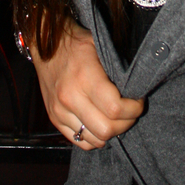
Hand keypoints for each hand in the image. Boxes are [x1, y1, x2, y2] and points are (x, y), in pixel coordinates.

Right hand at [33, 19, 143, 149]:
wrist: (45, 45)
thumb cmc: (76, 43)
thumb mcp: (100, 45)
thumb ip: (117, 68)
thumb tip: (138, 85)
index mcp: (84, 77)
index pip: (114, 108)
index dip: (133, 109)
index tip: (138, 100)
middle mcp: (70, 98)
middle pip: (106, 129)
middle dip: (125, 123)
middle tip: (131, 111)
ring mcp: (60, 111)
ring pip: (94, 140)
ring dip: (111, 132)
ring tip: (117, 117)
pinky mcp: (54, 119)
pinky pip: (79, 141)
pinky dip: (95, 138)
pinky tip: (101, 123)